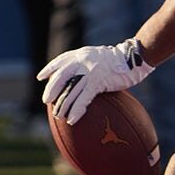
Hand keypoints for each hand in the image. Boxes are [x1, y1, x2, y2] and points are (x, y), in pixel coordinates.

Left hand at [37, 39, 154, 124]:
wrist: (133, 57)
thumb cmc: (119, 60)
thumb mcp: (99, 57)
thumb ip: (87, 63)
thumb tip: (79, 75)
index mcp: (81, 54)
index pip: (60, 60)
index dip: (49, 69)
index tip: (41, 77)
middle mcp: (82, 60)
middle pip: (61, 76)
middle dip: (52, 90)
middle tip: (47, 101)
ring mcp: (89, 70)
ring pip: (71, 90)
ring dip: (63, 105)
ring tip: (59, 116)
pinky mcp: (98, 81)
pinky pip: (83, 98)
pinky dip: (76, 110)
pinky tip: (72, 120)